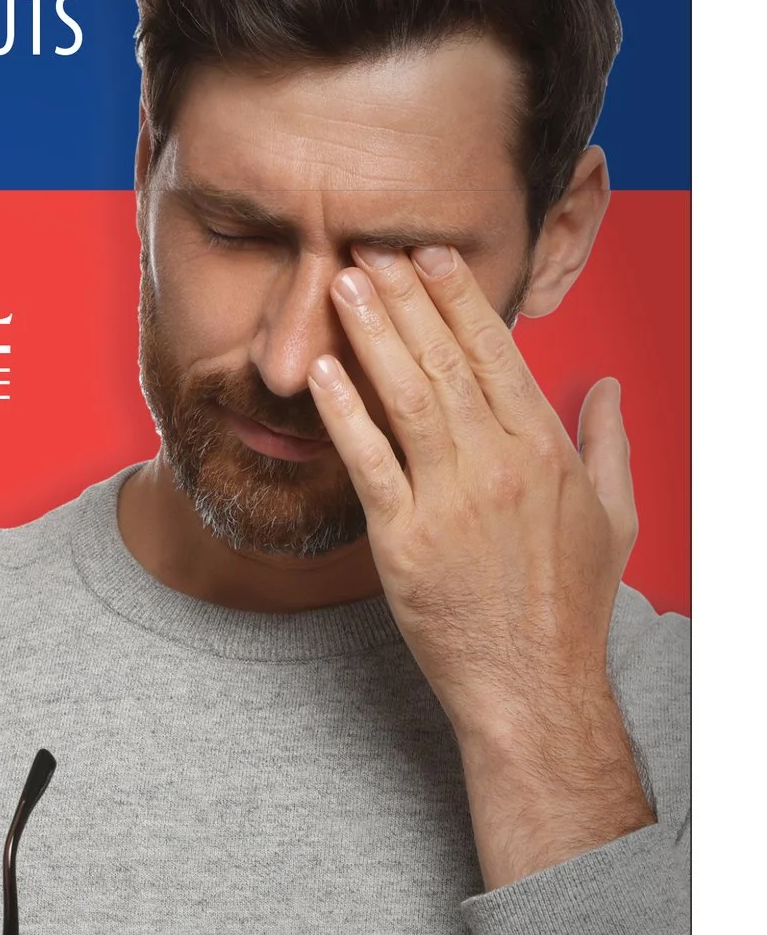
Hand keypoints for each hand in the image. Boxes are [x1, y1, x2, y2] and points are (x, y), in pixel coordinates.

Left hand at [307, 243, 647, 887]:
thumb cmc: (570, 606)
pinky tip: (321, 370)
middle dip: (404, 297)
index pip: (498, 353)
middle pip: (446, 361)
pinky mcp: (404, 542)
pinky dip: (344, 411)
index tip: (428, 255)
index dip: (459, 298)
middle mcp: (500, 467)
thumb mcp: (613, 517)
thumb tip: (606, 386)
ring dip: (372, 334)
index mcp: (546, 452)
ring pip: (407, 397)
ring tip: (342, 284)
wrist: (533, 687)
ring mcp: (451, 502)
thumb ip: (609, 443)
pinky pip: (368, 462)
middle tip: (368, 247)